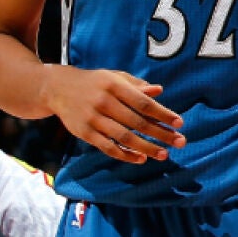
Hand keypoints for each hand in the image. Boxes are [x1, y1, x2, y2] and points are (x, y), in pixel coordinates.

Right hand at [44, 67, 184, 163]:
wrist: (57, 88)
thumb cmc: (95, 82)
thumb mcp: (115, 77)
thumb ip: (137, 85)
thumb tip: (159, 91)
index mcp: (114, 85)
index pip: (143, 103)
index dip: (162, 113)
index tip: (179, 123)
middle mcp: (103, 102)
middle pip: (137, 122)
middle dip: (160, 134)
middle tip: (180, 142)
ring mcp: (92, 118)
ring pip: (123, 137)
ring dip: (146, 148)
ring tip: (163, 154)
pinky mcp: (83, 133)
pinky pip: (107, 147)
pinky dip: (124, 155)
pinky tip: (140, 159)